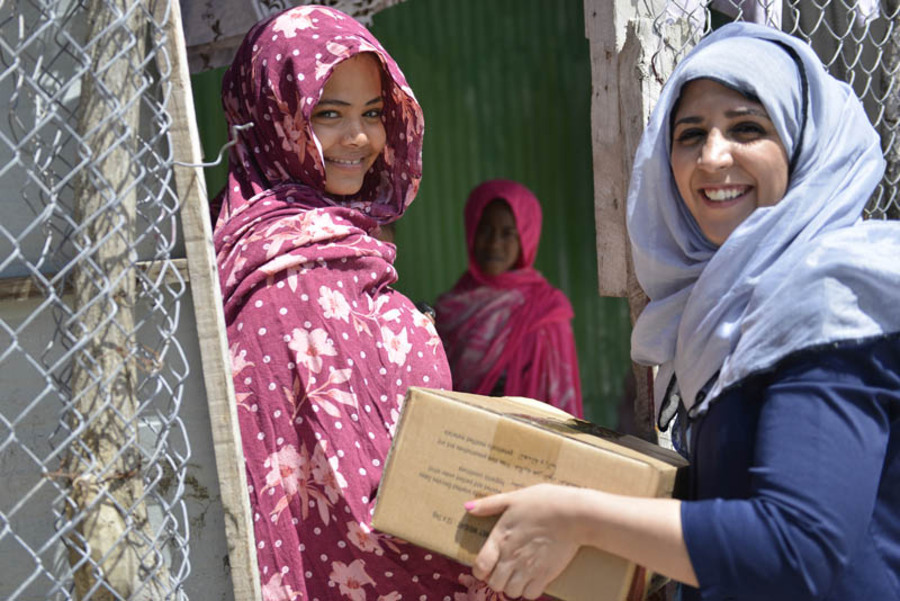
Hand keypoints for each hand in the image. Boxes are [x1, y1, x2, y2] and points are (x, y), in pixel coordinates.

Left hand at [465, 483, 583, 598]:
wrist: (574, 514)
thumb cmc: (543, 502)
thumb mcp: (513, 498)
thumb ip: (489, 504)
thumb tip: (467, 507)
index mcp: (500, 538)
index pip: (480, 567)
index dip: (479, 571)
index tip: (485, 567)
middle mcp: (511, 557)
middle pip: (494, 583)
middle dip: (496, 579)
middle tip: (503, 571)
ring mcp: (528, 568)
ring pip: (511, 592)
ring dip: (512, 586)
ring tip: (517, 576)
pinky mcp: (545, 575)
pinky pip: (531, 595)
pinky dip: (529, 590)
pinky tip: (532, 579)